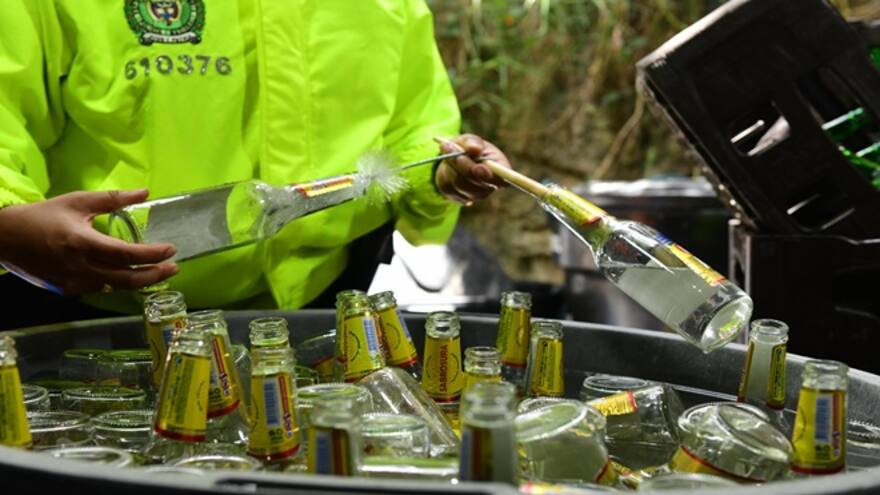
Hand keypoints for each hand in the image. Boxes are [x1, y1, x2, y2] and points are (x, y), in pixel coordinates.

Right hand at [0, 190, 177, 294]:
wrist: (6, 238)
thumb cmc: (44, 215)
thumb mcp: (78, 201)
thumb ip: (113, 199)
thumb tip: (145, 192)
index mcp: (82, 242)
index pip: (125, 254)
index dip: (151, 254)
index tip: (171, 250)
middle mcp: (80, 267)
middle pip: (125, 278)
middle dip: (154, 275)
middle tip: (173, 268)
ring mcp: (74, 282)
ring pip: (115, 287)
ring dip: (140, 281)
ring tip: (159, 273)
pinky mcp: (69, 289)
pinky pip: (101, 289)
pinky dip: (120, 284)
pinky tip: (132, 276)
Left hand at [435, 134, 509, 204]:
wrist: (453, 159)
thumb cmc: (467, 147)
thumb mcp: (469, 139)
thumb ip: (472, 142)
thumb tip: (474, 149)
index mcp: (500, 168)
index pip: (501, 178)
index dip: (490, 176)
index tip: (477, 167)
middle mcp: (491, 185)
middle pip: (478, 183)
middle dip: (465, 167)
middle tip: (457, 154)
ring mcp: (476, 195)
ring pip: (461, 185)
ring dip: (452, 167)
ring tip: (446, 149)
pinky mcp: (461, 198)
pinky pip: (450, 188)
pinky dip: (445, 173)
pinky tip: (447, 164)